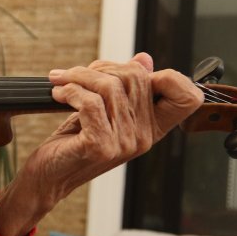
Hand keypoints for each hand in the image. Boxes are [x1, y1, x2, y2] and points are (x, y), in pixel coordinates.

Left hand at [0, 53, 202, 235]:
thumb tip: (143, 59)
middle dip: (102, 68)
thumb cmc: (74, 141)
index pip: (188, 98)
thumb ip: (125, 87)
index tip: (129, 70)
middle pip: (136, 78)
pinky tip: (59, 94)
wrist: (49, 176)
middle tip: (76, 74)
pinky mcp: (100, 146)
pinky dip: (70, 91)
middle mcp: (144, 136)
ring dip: (78, 77)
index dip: (170, 76)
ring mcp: (124, 143)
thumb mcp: (103, 111)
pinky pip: (90, 103)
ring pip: (110, 87)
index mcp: (152, 127)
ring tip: (61, 82)